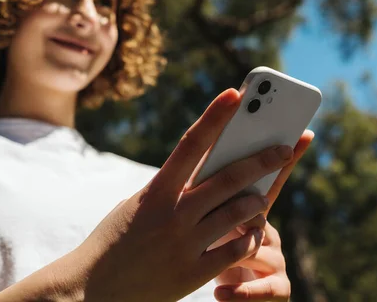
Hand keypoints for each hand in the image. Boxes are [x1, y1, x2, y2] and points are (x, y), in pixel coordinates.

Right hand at [69, 89, 294, 301]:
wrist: (91, 289)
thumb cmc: (113, 240)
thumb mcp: (137, 205)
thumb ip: (169, 189)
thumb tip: (203, 173)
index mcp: (155, 191)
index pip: (191, 144)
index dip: (214, 116)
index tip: (236, 93)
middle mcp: (173, 214)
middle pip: (228, 179)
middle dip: (262, 161)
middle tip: (284, 149)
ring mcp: (184, 244)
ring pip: (238, 214)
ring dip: (257, 201)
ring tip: (263, 196)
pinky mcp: (192, 273)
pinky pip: (234, 251)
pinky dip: (247, 239)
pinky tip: (251, 233)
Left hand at [212, 131, 314, 300]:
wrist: (204, 289)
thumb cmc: (206, 249)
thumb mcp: (209, 218)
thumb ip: (210, 192)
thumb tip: (198, 157)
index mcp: (253, 210)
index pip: (268, 179)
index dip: (285, 157)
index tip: (304, 133)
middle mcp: (269, 231)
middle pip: (262, 210)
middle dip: (249, 207)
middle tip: (237, 210)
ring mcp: (276, 260)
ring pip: (259, 249)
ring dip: (239, 251)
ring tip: (215, 255)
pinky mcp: (278, 289)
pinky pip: (265, 290)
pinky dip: (240, 291)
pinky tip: (219, 294)